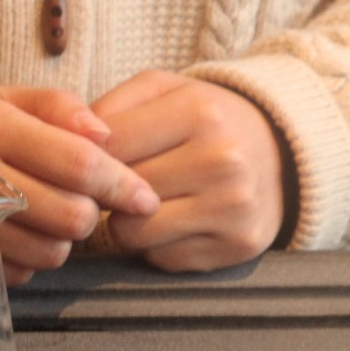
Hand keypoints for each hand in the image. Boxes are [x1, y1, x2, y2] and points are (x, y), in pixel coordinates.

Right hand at [0, 84, 159, 283]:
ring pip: (47, 253)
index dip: (121, 184)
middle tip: (79, 203)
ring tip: (42, 219)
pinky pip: (13, 274)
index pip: (78, 164)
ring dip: (59, 241)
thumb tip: (108, 136)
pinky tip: (11, 236)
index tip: (145, 196)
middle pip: (68, 217)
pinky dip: (25, 260)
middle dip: (88, 214)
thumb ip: (60, 109)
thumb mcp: (8, 98)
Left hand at [91, 71, 285, 271]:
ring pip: (131, 233)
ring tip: (150, 202)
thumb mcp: (161, 92)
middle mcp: (223, 160)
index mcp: (200, 112)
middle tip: (127, 181)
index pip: (107, 147)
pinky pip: (161, 258)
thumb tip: (68, 143)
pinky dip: (158, 245)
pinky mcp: (235, 246)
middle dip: (109, 191)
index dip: (88, 158)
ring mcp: (233, 208)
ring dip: (128, 222)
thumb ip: (107, 108)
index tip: (95, 159)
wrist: (280, 152)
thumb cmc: (203, 122)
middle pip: (117, 193)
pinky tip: (178, 221)